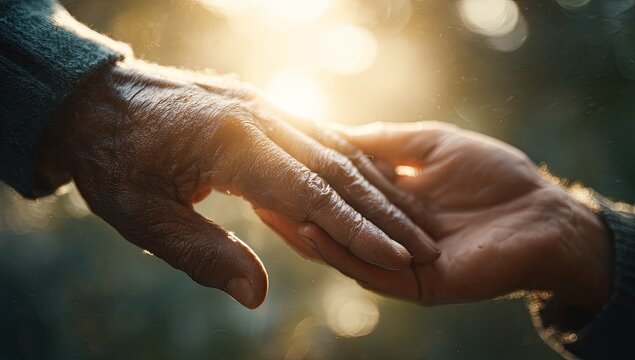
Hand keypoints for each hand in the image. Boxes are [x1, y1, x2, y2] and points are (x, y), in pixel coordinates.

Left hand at [36, 62, 439, 308]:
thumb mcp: (142, 216)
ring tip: (409, 219)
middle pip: (335, 168)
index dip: (356, 230)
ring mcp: (262, 105)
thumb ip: (201, 254)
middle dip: (381, 211)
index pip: (309, 194)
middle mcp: (257, 115)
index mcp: (229, 142)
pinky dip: (351, 163)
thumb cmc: (112, 162)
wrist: (92, 100)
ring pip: (334, 148)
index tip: (397, 258)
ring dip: (374, 187)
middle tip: (422, 244)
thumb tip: (256, 297)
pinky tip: (372, 184)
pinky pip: (319, 134)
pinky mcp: (261, 105)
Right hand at [262, 121, 611, 309]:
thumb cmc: (493, 174)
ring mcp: (397, 261)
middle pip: (330, 223)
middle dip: (292, 206)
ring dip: (304, 230)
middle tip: (253, 188)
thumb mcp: (428, 143)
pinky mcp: (413, 283)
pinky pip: (367, 269)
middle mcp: (385, 234)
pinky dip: (336, 250)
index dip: (305, 177)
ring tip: (268, 207)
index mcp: (388, 202)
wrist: (542, 212)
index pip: (337, 192)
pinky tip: (308, 229)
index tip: (270, 159)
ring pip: (340, 249)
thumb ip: (385, 142)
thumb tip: (336, 134)